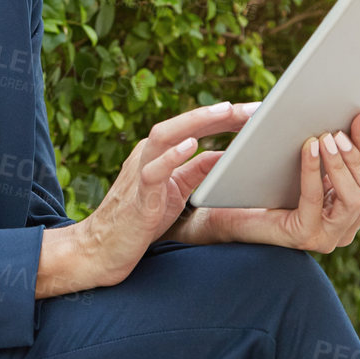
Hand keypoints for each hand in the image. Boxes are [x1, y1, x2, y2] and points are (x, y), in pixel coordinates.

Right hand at [73, 99, 263, 286]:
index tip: (257, 112)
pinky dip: (172, 155)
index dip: (224, 118)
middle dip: (218, 114)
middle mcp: (147, 155)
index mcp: (158, 153)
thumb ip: (196, 170)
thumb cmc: (140, 219)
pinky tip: (192, 145)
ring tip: (225, 111)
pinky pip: (153, 171)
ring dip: (196, 122)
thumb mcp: (176, 190)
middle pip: (182, 124)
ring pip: (164, 136)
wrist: (102, 250)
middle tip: (253, 108)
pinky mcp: (138, 196)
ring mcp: (139, 172)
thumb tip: (225, 154)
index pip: (193, 128)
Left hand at [166, 109, 359, 253]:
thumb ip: (330, 146)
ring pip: (355, 201)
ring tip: (326, 137)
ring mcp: (327, 237)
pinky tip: (309, 147)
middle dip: (358, 158)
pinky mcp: (304, 236)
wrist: (223, 212)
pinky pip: (315, 200)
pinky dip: (314, 171)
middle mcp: (344, 229)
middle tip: (338, 131)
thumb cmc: (264, 185)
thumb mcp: (302, 162)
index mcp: (348, 211)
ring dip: (340, 164)